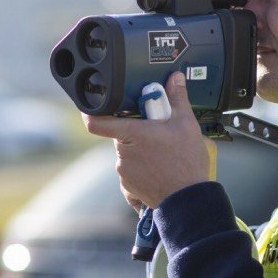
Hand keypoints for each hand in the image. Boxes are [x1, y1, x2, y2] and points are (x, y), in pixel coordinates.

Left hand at [82, 72, 210, 211]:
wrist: (188, 199)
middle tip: (156, 130)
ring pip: (127, 152)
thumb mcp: (186, 124)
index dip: (89, 111)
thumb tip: (174, 79)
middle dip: (135, 129)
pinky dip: (142, 167)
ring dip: (139, 149)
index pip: (96, 122)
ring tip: (162, 153)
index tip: (90, 105)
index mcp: (131, 134)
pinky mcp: (128, 186)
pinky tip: (159, 168)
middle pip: (120, 133)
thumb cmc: (186, 163)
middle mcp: (123, 153)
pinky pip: (131, 170)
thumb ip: (177, 98)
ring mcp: (124, 171)